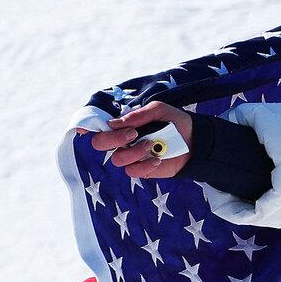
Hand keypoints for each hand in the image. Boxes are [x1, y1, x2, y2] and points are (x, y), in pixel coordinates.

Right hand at [76, 101, 194, 178]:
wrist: (196, 142)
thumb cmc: (176, 123)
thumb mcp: (160, 110)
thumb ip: (139, 114)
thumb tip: (115, 122)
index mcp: (124, 124)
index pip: (99, 126)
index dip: (86, 126)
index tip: (84, 129)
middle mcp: (123, 140)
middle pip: (100, 143)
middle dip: (112, 138)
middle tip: (132, 133)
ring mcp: (131, 156)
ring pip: (117, 159)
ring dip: (134, 151)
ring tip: (152, 145)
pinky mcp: (142, 169)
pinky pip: (133, 171)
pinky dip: (145, 165)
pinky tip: (158, 159)